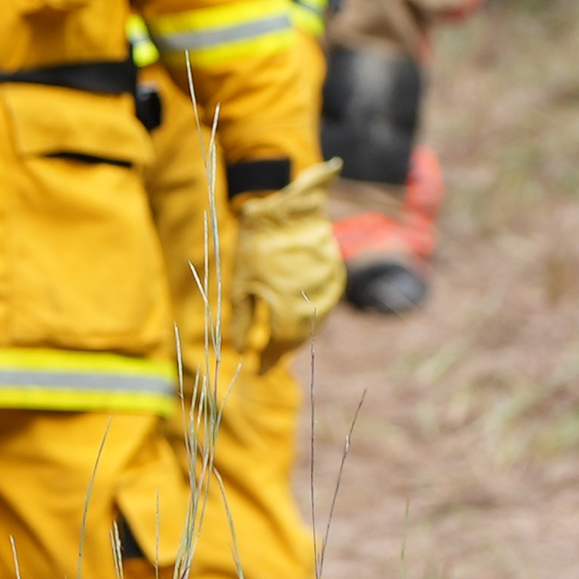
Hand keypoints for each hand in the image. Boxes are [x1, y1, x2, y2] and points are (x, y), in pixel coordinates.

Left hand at [223, 161, 347, 368]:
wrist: (289, 208)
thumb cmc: (258, 247)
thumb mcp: (241, 286)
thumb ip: (243, 321)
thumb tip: (243, 350)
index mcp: (292, 312)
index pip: (281, 347)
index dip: (269, 360)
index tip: (258, 370)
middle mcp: (317, 306)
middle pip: (299, 336)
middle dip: (282, 347)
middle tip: (266, 356)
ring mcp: (330, 291)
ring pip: (313, 320)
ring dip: (296, 330)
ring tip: (277, 336)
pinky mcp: (337, 275)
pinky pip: (320, 303)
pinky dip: (306, 311)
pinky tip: (293, 310)